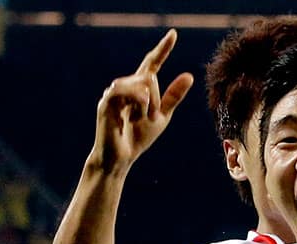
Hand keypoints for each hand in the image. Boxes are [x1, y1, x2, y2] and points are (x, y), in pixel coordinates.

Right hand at [91, 30, 193, 171]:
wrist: (121, 157)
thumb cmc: (139, 137)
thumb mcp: (162, 116)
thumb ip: (173, 96)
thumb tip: (189, 75)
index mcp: (139, 88)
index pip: (151, 63)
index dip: (163, 49)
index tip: (174, 34)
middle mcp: (125, 85)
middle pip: (149, 76)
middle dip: (156, 98)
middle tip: (150, 117)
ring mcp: (114, 92)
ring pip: (141, 83)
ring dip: (148, 103)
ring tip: (141, 119)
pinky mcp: (107, 101)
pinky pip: (131, 92)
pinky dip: (139, 105)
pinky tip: (132, 117)